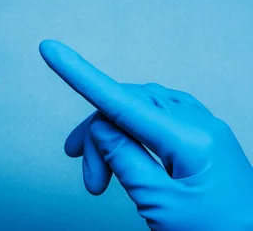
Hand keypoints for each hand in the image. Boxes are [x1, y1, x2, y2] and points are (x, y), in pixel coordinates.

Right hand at [39, 40, 252, 230]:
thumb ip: (126, 160)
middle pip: (126, 106)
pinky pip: (157, 119)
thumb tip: (101, 128)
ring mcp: (204, 129)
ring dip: (112, 138)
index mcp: (191, 139)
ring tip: (101, 177)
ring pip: (139, 112)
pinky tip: (126, 154)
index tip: (51, 51)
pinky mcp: (203, 139)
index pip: (120, 100)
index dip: (79, 74)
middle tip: (89, 178)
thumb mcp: (162, 205)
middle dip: (97, 136)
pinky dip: (132, 135)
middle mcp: (200, 124)